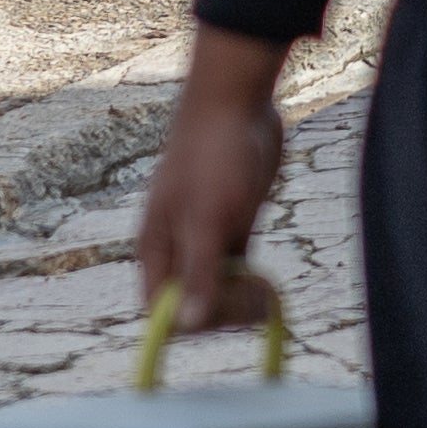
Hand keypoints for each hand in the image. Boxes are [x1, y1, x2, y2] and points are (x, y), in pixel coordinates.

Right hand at [133, 29, 291, 330]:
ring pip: (218, 285)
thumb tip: (188, 325)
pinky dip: (252, 281)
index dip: (189, 321)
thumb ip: (198, 272)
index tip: (224, 313)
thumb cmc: (213, 157)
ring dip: (240, 299)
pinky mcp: (234, 223)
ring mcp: (206, 234)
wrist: (238, 102)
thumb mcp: (207, 219)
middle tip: (256, 301)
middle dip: (221, 309)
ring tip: (268, 298)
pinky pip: (238, 266)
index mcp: (156, 249)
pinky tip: (271, 289)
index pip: (161, 308)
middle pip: (192, 301)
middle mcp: (177, 246)